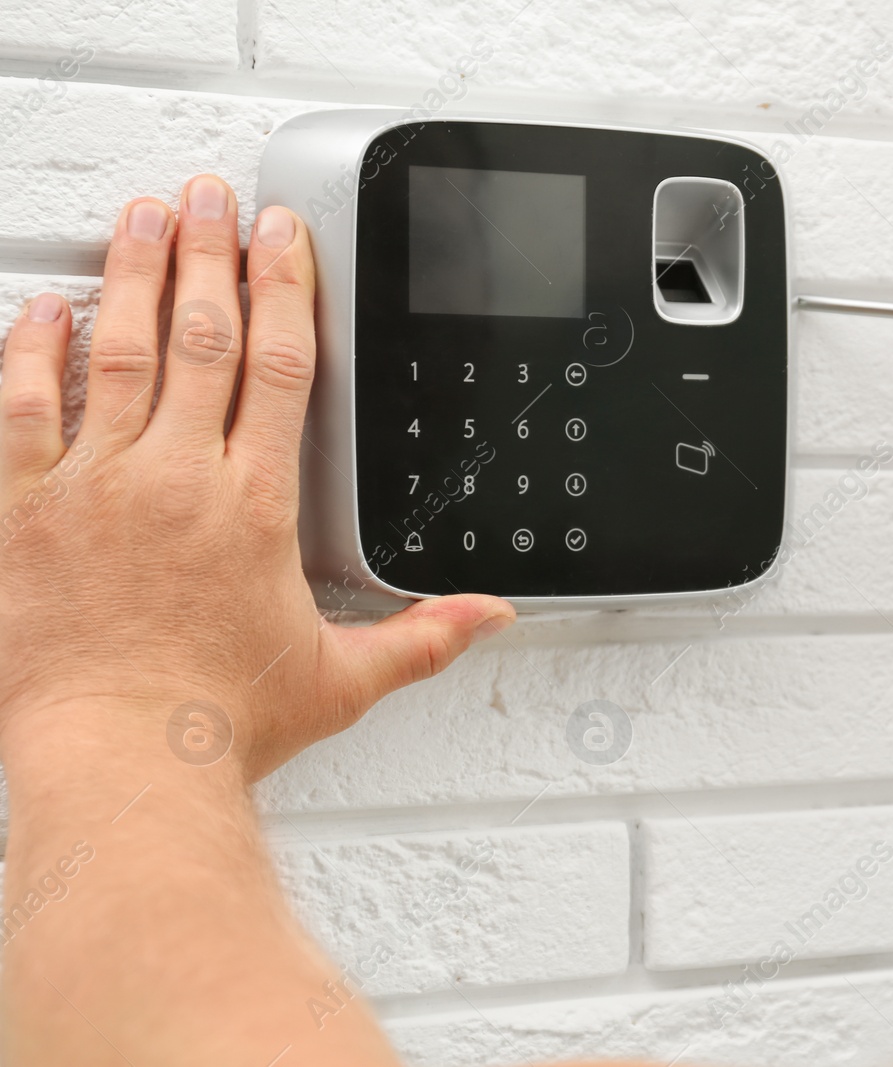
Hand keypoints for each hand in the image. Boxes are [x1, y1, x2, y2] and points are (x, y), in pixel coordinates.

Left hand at [0, 174, 513, 780]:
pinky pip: (20, 411)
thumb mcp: (343, 679)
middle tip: (211, 198)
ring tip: (139, 218)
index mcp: (254, 506)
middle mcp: (176, 481)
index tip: (282, 239)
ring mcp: (94, 489)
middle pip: (200, 336)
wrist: (122, 765)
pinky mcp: (24, 513)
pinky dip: (29, 353)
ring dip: (130, 277)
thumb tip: (491, 617)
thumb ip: (424, 636)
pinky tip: (41, 311)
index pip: (280, 367)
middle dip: (209, 255)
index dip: (285, 289)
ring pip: (117, 353)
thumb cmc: (221, 724)